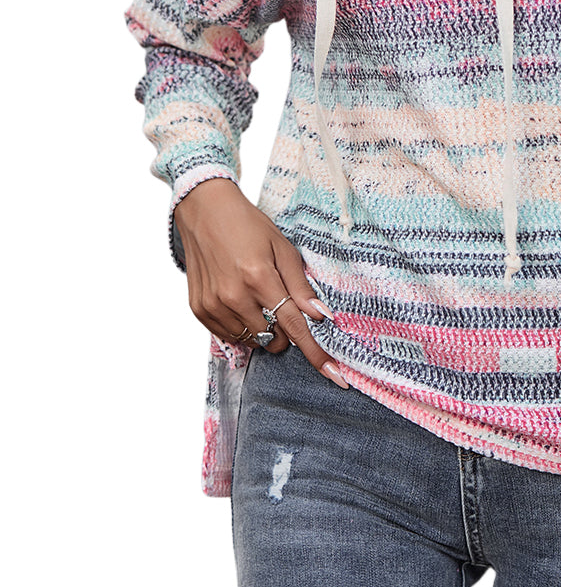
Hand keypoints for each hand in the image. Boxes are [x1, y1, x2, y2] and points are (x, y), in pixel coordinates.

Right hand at [173, 178, 351, 388]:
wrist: (204, 211)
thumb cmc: (248, 226)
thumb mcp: (282, 247)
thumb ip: (300, 284)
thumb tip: (321, 316)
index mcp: (259, 277)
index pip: (294, 325)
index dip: (316, 352)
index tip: (335, 375)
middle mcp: (234, 296)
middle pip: (273, 339)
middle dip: (286, 332)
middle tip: (281, 305)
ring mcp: (213, 305)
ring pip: (252, 341)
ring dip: (263, 330)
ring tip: (258, 298)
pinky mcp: (199, 310)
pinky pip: (229, 336)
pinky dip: (242, 327)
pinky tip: (240, 302)